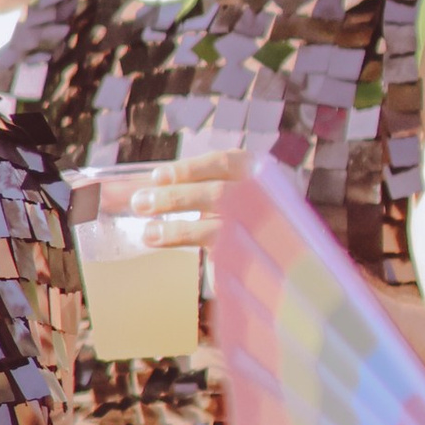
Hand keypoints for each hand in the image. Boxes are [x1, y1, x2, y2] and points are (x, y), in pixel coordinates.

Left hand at [110, 147, 263, 249]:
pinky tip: (175, 256)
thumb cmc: (248, 211)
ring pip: (218, 230)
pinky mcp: (257, 260)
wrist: (290, 252)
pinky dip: (195, 259)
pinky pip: (225, 261)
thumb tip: (134, 191)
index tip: (156, 176)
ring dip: (178, 231)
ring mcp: (264, 230)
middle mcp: (265, 197)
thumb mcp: (231, 191)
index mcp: (258, 172)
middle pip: (218, 195)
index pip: (224, 163)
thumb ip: (192, 189)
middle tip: (140, 203)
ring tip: (148, 233)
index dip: (189, 169)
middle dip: (176, 199)